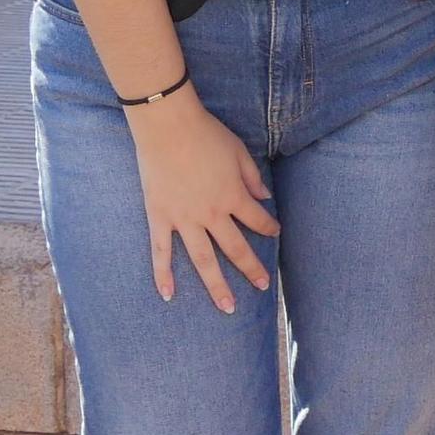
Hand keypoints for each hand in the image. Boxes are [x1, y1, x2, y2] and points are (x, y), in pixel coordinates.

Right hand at [126, 86, 278, 310]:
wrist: (168, 127)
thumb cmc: (207, 134)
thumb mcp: (239, 152)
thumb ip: (252, 178)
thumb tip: (265, 197)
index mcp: (234, 197)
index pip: (257, 220)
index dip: (269, 226)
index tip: (275, 231)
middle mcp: (212, 214)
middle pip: (235, 248)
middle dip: (251, 269)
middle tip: (263, 286)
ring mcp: (184, 219)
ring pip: (203, 260)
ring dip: (216, 285)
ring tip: (226, 307)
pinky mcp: (160, 218)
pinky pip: (161, 252)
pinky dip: (164, 274)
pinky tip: (169, 295)